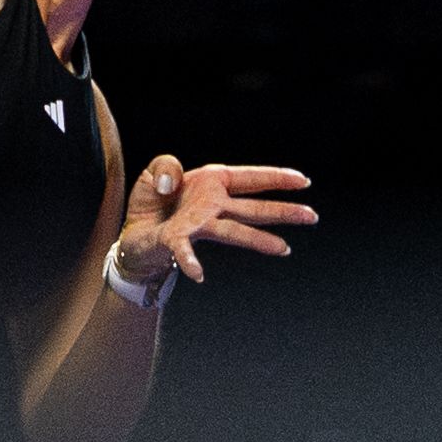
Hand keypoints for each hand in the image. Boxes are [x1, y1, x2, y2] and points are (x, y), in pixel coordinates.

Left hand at [116, 155, 314, 289]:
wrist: (130, 235)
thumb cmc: (149, 202)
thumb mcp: (155, 173)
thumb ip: (165, 167)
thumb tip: (173, 183)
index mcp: (210, 183)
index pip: (250, 179)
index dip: (276, 178)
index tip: (303, 181)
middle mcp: (210, 206)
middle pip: (253, 208)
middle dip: (283, 211)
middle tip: (311, 216)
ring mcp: (196, 226)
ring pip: (233, 231)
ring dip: (257, 240)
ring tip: (284, 249)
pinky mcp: (174, 241)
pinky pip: (184, 251)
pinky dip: (191, 261)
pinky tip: (199, 274)